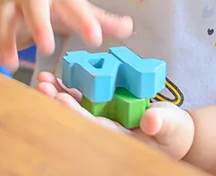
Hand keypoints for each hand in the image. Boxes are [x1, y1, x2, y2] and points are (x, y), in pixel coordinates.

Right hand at [0, 0, 132, 70]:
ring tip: (12, 65)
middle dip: (39, 26)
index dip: (86, 21)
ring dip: (4, 41)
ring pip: (0, 19)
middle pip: (33, 7)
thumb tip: (130, 28)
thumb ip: (99, 18)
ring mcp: (4, 4)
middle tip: (48, 48)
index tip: (97, 39)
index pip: (74, 5)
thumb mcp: (73, 2)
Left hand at [36, 72, 194, 160]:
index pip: (93, 127)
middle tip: (43, 87)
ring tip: (42, 80)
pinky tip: (53, 78)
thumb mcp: (171, 127)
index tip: (62, 99)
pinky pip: (80, 96)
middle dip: (58, 103)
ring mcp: (101, 116)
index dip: (76, 114)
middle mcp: (104, 128)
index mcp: (118, 137)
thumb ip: (161, 124)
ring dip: (56, 94)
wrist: (172, 128)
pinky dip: (66, 87)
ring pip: (74, 106)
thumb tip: (151, 121)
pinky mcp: (100, 105)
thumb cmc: (173, 131)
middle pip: (77, 117)